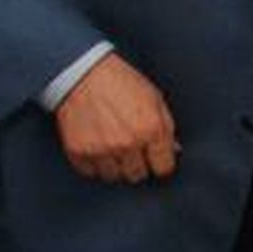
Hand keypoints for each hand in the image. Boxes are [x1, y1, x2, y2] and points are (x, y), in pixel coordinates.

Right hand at [54, 53, 178, 183]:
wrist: (83, 74)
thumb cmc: (122, 82)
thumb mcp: (154, 98)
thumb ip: (166, 127)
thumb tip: (174, 150)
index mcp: (151, 129)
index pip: (163, 168)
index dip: (161, 164)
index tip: (157, 160)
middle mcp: (127, 143)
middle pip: (138, 175)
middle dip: (138, 165)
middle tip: (133, 149)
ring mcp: (101, 150)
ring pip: (114, 177)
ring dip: (116, 166)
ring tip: (113, 146)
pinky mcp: (79, 152)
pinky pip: (91, 172)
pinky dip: (94, 164)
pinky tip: (97, 146)